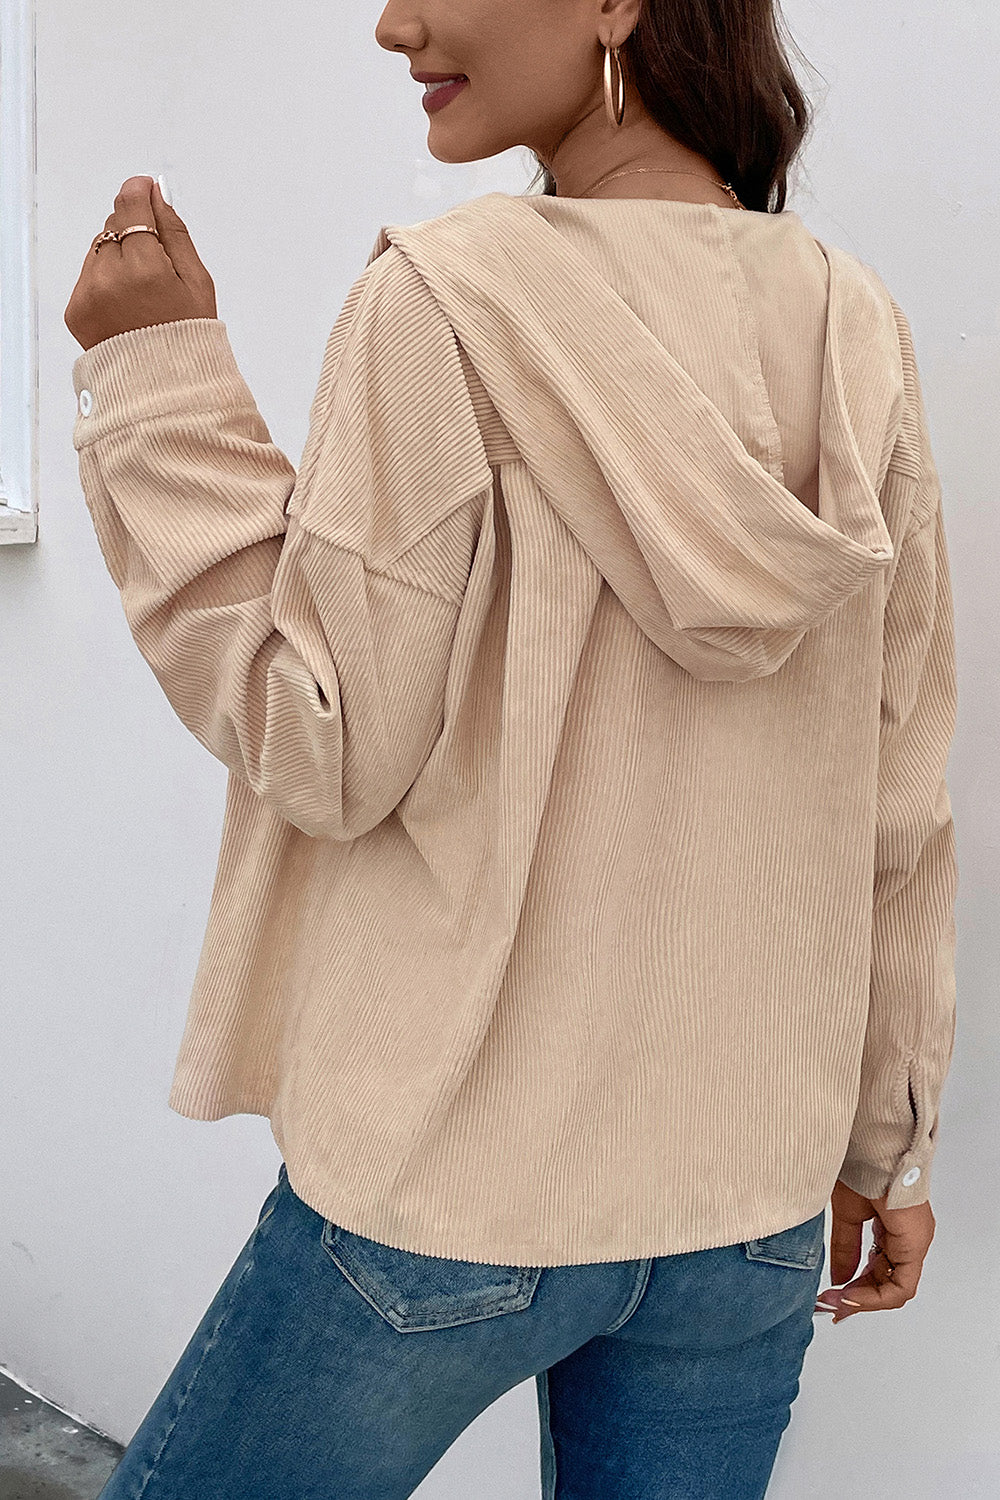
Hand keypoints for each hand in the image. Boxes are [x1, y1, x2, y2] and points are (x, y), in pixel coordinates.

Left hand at [65, 176, 216, 352]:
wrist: (163, 387)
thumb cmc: (188, 338)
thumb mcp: (198, 283)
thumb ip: (175, 232)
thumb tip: (158, 194)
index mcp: (145, 269)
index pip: (130, 206)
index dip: (140, 192)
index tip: (148, 190)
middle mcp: (109, 278)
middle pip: (114, 225)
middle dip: (135, 233)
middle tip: (158, 264)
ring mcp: (88, 294)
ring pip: (100, 248)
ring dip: (119, 257)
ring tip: (143, 291)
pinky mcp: (76, 309)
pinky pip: (89, 276)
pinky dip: (106, 281)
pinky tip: (127, 305)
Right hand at [815, 1178, 934, 1321]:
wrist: (871, 1147)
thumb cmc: (860, 1167)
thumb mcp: (846, 1216)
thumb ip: (845, 1248)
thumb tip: (840, 1278)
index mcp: (894, 1230)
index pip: (879, 1271)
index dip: (856, 1289)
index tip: (831, 1297)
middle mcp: (908, 1239)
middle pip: (886, 1284)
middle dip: (857, 1298)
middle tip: (831, 1306)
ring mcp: (914, 1243)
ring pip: (894, 1288)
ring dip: (864, 1299)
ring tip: (837, 1302)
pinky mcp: (914, 1245)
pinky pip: (901, 1285)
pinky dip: (876, 1296)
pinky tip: (851, 1294)